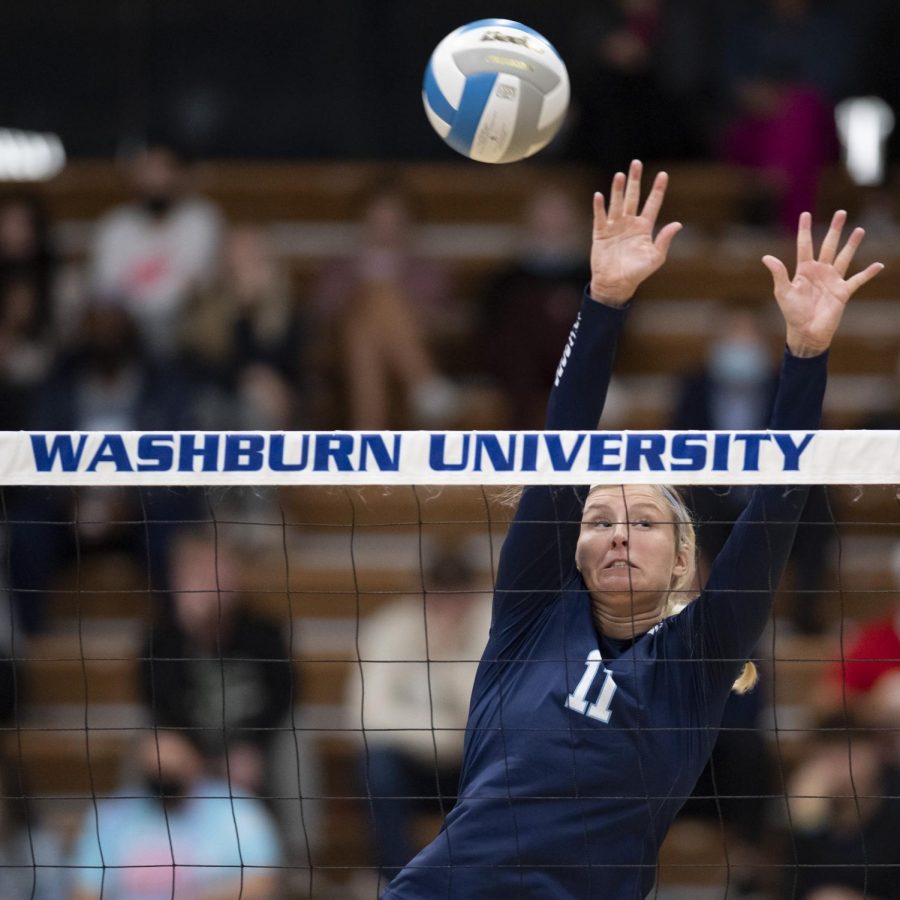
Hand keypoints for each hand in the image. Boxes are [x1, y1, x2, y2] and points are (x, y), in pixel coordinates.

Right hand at [589, 159, 681, 305]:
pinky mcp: (600, 233)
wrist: (616, 284)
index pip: (652, 204)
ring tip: (620, 175)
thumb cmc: (637, 273)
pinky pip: (600, 217)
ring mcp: (614, 227)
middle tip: (636, 163)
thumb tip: (678, 224)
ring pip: (617, 204)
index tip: (663, 174)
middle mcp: (629, 223)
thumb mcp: (656, 258)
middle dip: (635, 181)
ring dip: (618, 190)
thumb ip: (664, 240)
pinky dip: (599, 207)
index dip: (658, 190)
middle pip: (633, 197)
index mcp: (644, 228)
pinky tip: (599, 196)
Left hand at [762, 210, 883, 356]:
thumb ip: (778, 274)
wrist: (806, 332)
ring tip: (859, 230)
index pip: (805, 245)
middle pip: (828, 246)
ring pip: (844, 257)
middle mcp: (820, 271)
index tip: (805, 214)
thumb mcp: (783, 292)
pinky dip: (868, 273)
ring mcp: (833, 280)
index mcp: (804, 270)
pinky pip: (858, 280)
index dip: (805, 230)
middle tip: (841, 212)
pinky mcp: (843, 292)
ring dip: (852, 244)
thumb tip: (766, 258)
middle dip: (834, 230)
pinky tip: (878, 265)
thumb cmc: (792, 313)